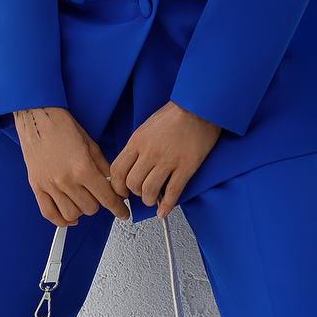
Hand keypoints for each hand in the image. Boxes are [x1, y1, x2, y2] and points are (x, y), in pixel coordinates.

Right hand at [14, 106, 131, 226]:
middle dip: (98, 203)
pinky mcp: (37, 187)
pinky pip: (49, 214)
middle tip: (98, 194)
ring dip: (81, 210)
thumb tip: (114, 184)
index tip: (123, 212)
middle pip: (91, 208)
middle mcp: (66, 180)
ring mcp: (50, 186)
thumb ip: (103, 167)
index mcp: (83, 168)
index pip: (106, 198)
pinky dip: (61, 220)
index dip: (118, 208)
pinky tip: (69, 216)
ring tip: (83, 200)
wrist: (38, 117)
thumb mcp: (91, 144)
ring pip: (72, 214)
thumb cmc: (63, 127)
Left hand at [108, 100, 221, 218]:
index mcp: (138, 141)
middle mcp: (150, 152)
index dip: (117, 186)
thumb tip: (132, 166)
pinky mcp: (186, 167)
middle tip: (141, 193)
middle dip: (135, 193)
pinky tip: (163, 211)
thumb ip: (138, 146)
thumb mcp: (147, 127)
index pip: (117, 170)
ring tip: (154, 198)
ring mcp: (168, 160)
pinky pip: (172, 193)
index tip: (122, 191)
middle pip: (132, 184)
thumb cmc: (174, 114)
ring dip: (150, 200)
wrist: (198, 106)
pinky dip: (166, 206)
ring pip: (149, 191)